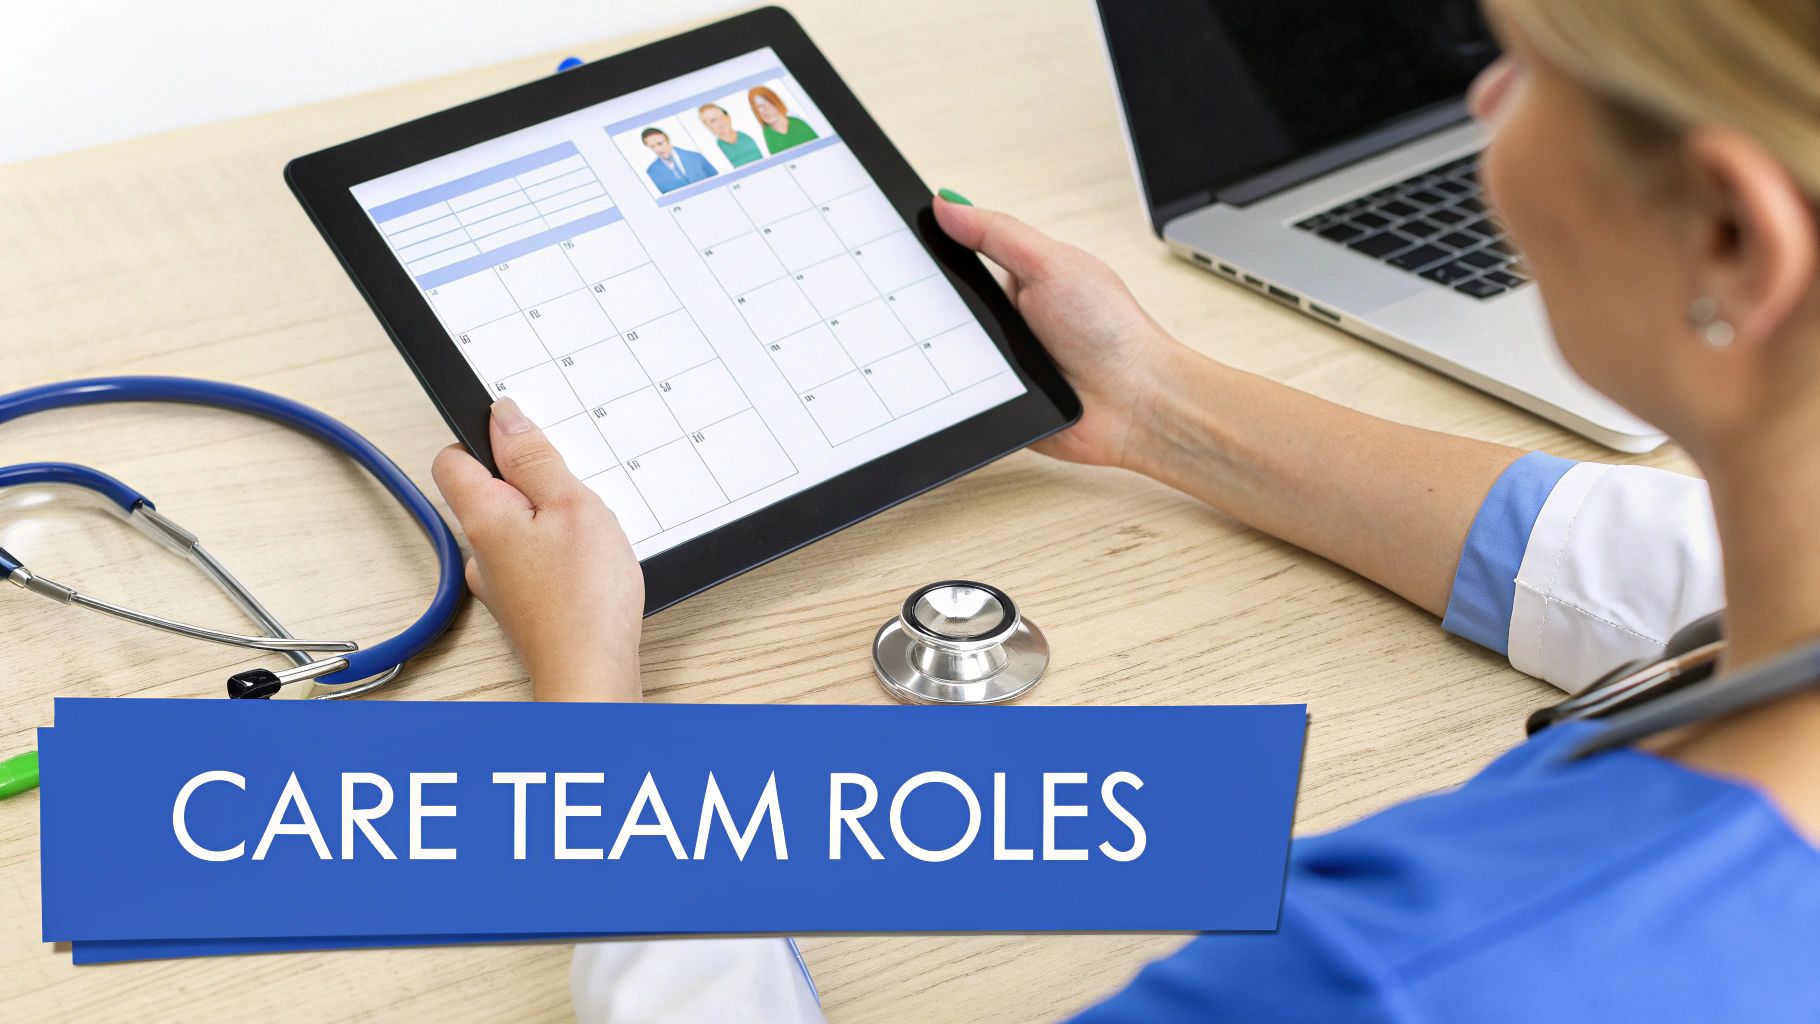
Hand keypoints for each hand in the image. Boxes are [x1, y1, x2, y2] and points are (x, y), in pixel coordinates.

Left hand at [431, 399, 643, 701]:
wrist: (593, 671)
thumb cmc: (583, 598)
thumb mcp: (570, 504)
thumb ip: (534, 459)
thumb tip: (504, 419)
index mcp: (482, 518)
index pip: (453, 458)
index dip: (485, 439)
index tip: (523, 436)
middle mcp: (480, 553)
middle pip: (489, 494)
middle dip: (528, 481)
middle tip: (570, 489)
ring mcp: (500, 585)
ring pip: (515, 530)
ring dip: (548, 521)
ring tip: (586, 531)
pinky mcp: (525, 607)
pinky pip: (533, 561)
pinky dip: (558, 554)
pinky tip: (589, 564)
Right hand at [933, 194, 1185, 468]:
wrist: (1136, 402)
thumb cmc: (1112, 331)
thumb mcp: (1051, 264)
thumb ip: (996, 233)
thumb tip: (946, 203)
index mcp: (1023, 278)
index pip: (962, 259)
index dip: (934, 253)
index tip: (903, 245)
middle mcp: (1011, 318)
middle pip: (948, 307)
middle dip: (936, 307)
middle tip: (940, 305)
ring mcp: (1004, 360)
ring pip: (948, 352)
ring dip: (950, 352)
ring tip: (973, 348)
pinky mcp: (998, 400)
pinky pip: (960, 392)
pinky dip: (958, 389)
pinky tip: (969, 383)